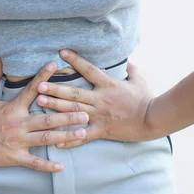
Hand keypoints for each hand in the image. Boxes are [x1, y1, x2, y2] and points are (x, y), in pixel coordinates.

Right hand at [0, 57, 89, 171]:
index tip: (55, 65)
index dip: (43, 76)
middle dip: (68, 115)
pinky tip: (62, 166)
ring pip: (46, 139)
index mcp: (14, 108)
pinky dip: (48, 166)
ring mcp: (18, 142)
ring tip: (82, 133)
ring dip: (65, 136)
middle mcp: (19, 124)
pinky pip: (34, 163)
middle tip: (86, 112)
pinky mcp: (15, 157)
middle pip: (48, 119)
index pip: (32, 89)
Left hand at [36, 49, 157, 148]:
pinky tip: (56, 141)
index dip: (75, 60)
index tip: (61, 52)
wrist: (153, 119)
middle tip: (39, 85)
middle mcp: (100, 100)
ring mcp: (100, 116)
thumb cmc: (148, 98)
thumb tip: (127, 61)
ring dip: (56, 107)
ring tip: (40, 103)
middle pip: (74, 93)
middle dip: (55, 89)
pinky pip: (83, 136)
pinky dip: (70, 139)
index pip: (89, 70)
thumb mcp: (140, 79)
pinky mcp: (102, 130)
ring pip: (73, 111)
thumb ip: (131, 69)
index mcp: (108, 85)